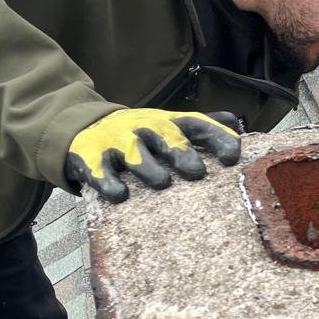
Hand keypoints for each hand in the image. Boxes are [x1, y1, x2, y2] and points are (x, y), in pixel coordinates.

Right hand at [65, 109, 241, 201]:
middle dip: (181, 152)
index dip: (216, 137)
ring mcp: (118, 142)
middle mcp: (145, 129)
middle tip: (197, 172)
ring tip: (162, 182)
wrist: (84, 127)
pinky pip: (99, 169)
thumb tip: (235, 123)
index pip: (196, 124)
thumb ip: (203, 127)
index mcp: (168, 123)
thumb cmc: (141, 135)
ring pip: (134, 152)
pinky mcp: (91, 158)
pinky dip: (108, 181)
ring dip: (148, 166)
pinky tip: (120, 194)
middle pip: (165, 136)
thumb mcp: (170, 125)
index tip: (232, 157)